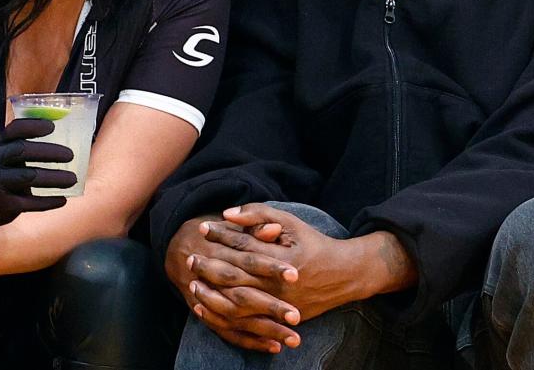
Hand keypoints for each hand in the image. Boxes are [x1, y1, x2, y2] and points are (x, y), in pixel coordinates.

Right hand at [0, 117, 76, 227]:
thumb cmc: (14, 171)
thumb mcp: (18, 154)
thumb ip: (37, 142)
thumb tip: (70, 125)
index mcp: (4, 144)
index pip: (14, 129)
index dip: (32, 126)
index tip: (52, 127)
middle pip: (21, 150)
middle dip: (48, 151)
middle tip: (70, 155)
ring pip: (27, 176)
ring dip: (53, 177)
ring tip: (73, 179)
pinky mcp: (2, 203)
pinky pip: (27, 202)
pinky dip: (47, 201)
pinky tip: (62, 200)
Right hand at [166, 216, 300, 352]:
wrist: (181, 250)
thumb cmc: (216, 235)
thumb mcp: (233, 225)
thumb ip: (255, 224)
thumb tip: (274, 229)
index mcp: (221, 252)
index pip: (249, 260)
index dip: (271, 267)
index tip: (295, 275)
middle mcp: (213, 279)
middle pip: (243, 295)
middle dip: (270, 306)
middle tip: (296, 316)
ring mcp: (209, 300)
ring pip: (238, 318)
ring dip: (266, 330)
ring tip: (293, 338)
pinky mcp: (210, 316)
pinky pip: (229, 333)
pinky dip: (250, 341)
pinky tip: (274, 347)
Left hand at [196, 204, 365, 321]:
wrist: (343, 274)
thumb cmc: (314, 243)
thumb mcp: (291, 222)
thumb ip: (260, 214)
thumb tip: (229, 213)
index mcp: (281, 256)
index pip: (243, 244)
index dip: (221, 235)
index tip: (203, 227)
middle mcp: (278, 282)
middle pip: (235, 274)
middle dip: (209, 264)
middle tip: (190, 256)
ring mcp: (278, 303)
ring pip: (237, 301)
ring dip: (212, 291)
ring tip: (193, 281)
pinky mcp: (278, 317)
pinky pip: (246, 320)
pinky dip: (224, 313)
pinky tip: (208, 305)